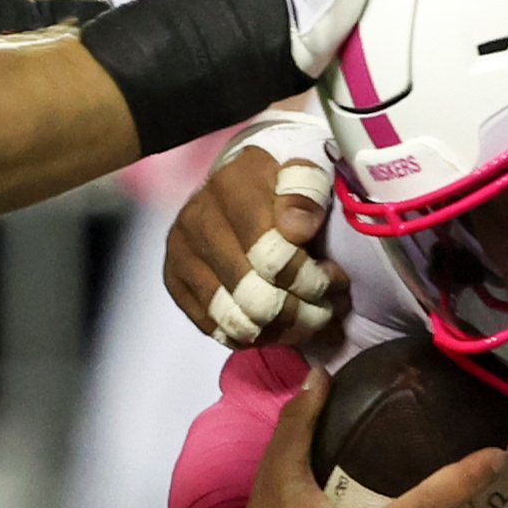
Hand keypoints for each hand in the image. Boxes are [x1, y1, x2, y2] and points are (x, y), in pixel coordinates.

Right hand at [165, 135, 344, 352]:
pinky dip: (251, 335)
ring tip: (305, 321)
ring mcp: (180, 251)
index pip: (272, 256)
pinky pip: (213, 328)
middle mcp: (197, 218)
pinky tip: (275, 326)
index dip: (308, 278)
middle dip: (299, 311)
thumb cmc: (282, 184)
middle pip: (253, 294)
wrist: (239, 185)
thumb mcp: (306, 172)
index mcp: (232, 185)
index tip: (334, 279)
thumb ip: (306, 190)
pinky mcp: (174, 279)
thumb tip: (294, 229)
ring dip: (278, 330)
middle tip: (325, 310)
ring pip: (234, 318)